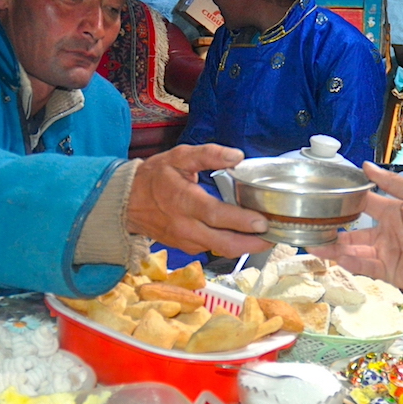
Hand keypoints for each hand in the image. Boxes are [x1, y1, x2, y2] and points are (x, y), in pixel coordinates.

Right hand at [127, 145, 272, 257]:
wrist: (127, 201)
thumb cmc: (156, 176)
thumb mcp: (179, 156)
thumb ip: (209, 154)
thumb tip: (237, 156)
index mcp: (184, 201)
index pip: (216, 215)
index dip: (241, 220)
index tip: (263, 221)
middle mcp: (186, 226)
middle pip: (224, 243)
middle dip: (253, 244)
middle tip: (275, 237)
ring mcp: (186, 240)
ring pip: (221, 250)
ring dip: (246, 247)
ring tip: (267, 238)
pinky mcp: (187, 248)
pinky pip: (213, 249)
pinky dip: (232, 245)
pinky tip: (246, 237)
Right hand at [308, 162, 402, 296]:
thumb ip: (392, 182)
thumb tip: (366, 166)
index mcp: (394, 212)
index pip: (364, 205)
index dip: (347, 202)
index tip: (326, 197)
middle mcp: (387, 233)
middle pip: (354, 232)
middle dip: (334, 231)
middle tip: (312, 227)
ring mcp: (387, 254)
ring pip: (355, 251)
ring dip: (336, 249)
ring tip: (315, 245)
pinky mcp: (390, 272)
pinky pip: (366, 267)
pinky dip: (352, 262)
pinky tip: (338, 256)